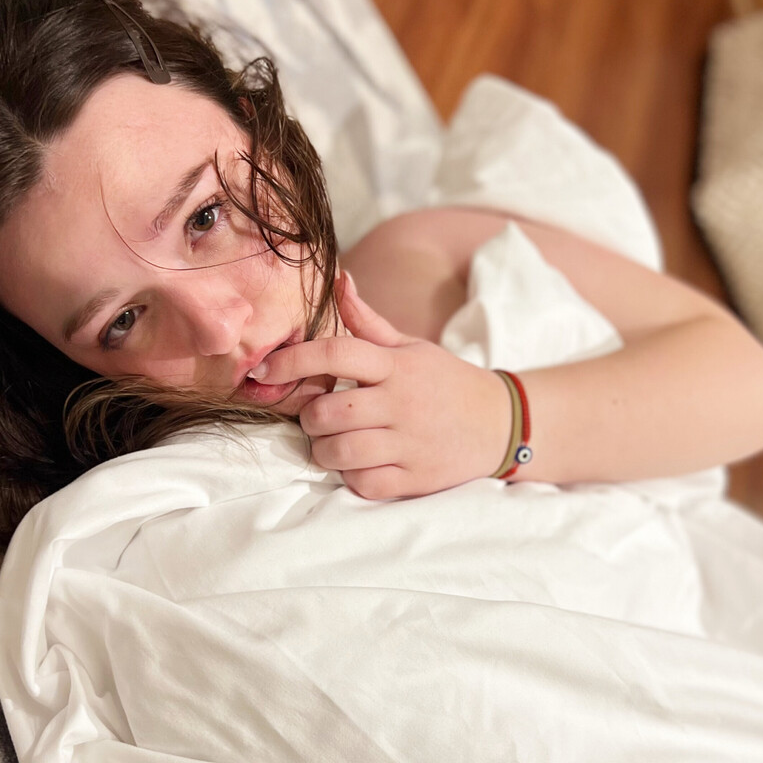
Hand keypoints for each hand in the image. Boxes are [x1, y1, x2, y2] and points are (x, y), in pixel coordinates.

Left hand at [260, 270, 513, 498]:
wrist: (500, 423)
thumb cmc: (445, 383)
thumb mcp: (411, 347)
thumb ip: (368, 322)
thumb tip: (339, 280)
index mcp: (397, 366)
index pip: (336, 354)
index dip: (291, 361)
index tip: (262, 370)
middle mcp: (402, 403)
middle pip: (328, 412)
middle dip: (309, 417)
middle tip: (318, 416)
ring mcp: (410, 443)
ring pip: (340, 452)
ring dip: (324, 450)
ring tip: (333, 442)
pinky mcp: (417, 478)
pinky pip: (364, 483)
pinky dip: (352, 476)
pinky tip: (359, 464)